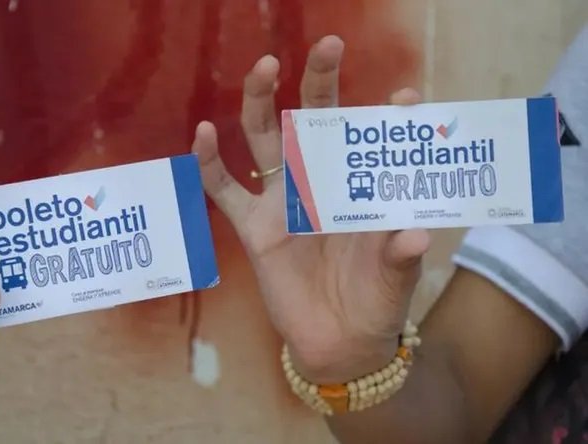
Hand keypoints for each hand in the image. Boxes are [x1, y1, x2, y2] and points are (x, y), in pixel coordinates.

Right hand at [191, 36, 429, 383]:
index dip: (387, 116)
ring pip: (265, 138)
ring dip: (263, 102)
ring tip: (266, 68)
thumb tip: (416, 234)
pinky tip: (203, 132)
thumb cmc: (378, 301)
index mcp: (360, 187)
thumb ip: (401, 254)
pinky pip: (225, 189)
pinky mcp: (254, 228)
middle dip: (321, 83)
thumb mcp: (396, 277)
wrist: (340, 343)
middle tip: (329, 46)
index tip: (406, 99)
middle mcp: (321, 183)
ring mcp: (284, 201)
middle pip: (314, 120)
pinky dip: (210, 162)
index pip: (372, 140)